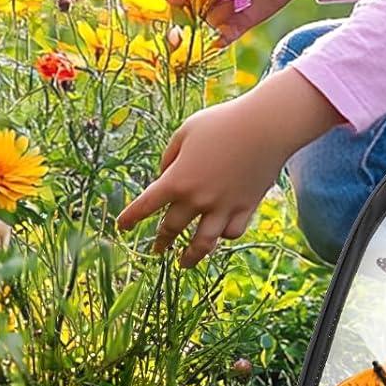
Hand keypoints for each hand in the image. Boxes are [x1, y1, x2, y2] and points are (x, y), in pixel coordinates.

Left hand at [116, 67, 343, 265]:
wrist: (265, 126)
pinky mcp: (246, 208)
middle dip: (161, 240)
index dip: (130, 219)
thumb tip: (165, 175)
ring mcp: (223, 207)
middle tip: (157, 248)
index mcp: (177, 179)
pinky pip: (231, 232)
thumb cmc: (222, 122)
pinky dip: (223, 235)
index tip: (121, 227)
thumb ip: (169, 156)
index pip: (145, 206)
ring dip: (189, 256)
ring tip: (183, 262)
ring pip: (202, 244)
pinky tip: (220, 233)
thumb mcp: (186, 131)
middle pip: (172, 228)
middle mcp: (197, 199)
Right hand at [166, 0, 313, 45]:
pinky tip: (217, 40)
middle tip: (184, 13)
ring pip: (206, 22)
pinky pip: (223, 37)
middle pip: (191, 8)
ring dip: (207, 21)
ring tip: (218, 14)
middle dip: (186, 11)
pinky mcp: (238, 25)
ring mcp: (224, 10)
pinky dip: (219, 39)